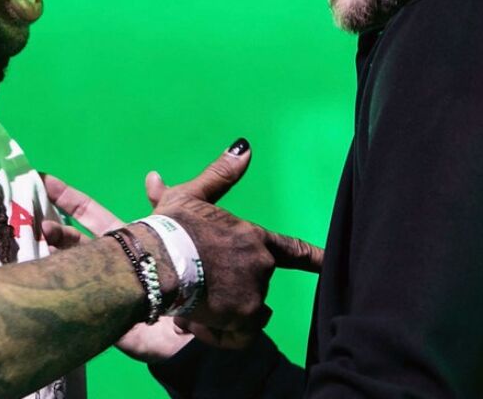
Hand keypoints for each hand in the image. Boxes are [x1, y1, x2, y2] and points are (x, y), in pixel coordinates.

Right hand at [40, 173, 193, 362]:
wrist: (206, 316)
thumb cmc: (192, 268)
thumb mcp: (185, 219)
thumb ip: (169, 199)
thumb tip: (152, 175)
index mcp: (124, 238)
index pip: (90, 213)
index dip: (67, 198)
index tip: (43, 179)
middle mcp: (108, 260)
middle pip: (72, 240)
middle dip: (54, 228)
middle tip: (33, 215)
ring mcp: (103, 288)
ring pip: (73, 268)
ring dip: (59, 254)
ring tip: (46, 238)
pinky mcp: (105, 318)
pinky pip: (79, 305)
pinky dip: (64, 291)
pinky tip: (49, 277)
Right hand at [148, 139, 324, 348]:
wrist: (152, 261)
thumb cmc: (169, 227)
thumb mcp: (192, 196)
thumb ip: (220, 176)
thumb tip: (244, 146)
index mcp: (253, 236)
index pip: (294, 251)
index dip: (314, 259)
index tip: (330, 263)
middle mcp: (261, 265)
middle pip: (253, 286)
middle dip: (226, 290)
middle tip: (194, 286)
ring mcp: (254, 292)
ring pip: (243, 313)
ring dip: (219, 313)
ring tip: (189, 303)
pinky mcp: (241, 317)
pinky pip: (236, 336)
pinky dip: (216, 334)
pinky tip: (193, 321)